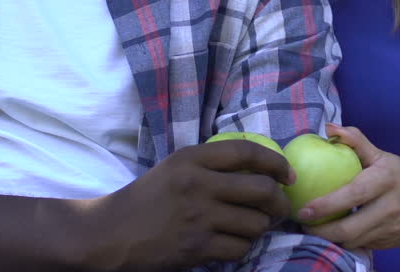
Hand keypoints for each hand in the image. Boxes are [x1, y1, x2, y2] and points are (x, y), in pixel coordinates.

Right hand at [74, 140, 294, 270]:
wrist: (111, 234)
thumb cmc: (147, 199)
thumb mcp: (175, 167)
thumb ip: (211, 164)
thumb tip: (260, 169)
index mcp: (192, 158)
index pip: (247, 152)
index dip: (276, 162)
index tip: (288, 174)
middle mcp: (198, 184)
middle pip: (262, 189)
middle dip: (279, 201)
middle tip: (279, 207)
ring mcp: (198, 217)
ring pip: (256, 223)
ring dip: (260, 228)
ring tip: (252, 227)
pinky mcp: (197, 247)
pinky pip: (240, 248)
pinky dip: (243, 247)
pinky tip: (233, 243)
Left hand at [298, 124, 399, 249]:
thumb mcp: (381, 155)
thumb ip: (355, 141)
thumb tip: (329, 127)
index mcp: (385, 181)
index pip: (352, 195)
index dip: (326, 205)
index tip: (303, 210)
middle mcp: (389, 208)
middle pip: (350, 228)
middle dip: (321, 232)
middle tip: (302, 225)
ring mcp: (390, 230)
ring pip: (353, 241)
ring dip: (331, 239)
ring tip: (313, 230)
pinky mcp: (390, 244)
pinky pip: (362, 246)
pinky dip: (345, 242)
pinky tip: (333, 235)